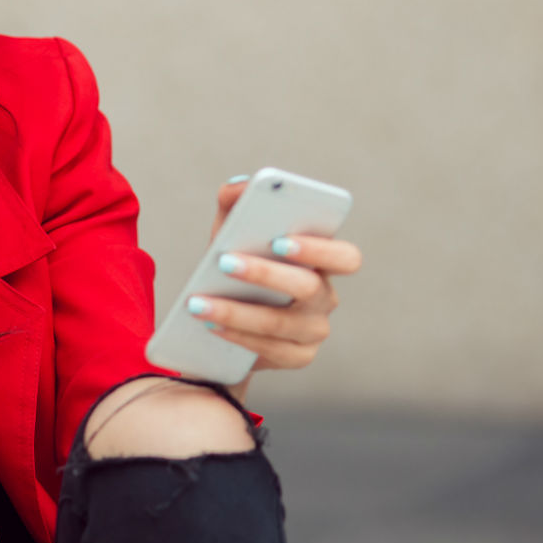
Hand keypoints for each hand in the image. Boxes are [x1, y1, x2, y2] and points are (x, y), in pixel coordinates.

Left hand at [192, 176, 364, 397]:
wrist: (222, 320)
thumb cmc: (233, 263)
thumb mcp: (230, 231)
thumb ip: (235, 202)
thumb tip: (240, 186)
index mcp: (322, 262)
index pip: (345, 257)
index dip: (318, 248)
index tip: (279, 239)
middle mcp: (325, 297)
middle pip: (311, 288)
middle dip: (266, 274)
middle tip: (225, 263)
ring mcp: (314, 330)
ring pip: (281, 323)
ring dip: (236, 312)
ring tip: (197, 303)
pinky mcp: (297, 356)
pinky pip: (269, 350)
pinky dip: (236, 335)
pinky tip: (208, 325)